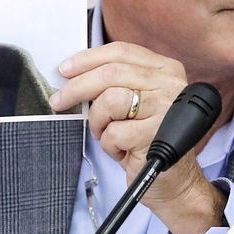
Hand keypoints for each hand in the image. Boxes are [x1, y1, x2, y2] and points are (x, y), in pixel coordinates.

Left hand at [51, 42, 224, 233]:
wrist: (175, 181)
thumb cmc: (150, 140)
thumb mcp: (138, 104)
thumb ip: (118, 83)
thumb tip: (74, 72)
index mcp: (167, 70)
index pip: (122, 52)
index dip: (88, 58)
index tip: (65, 69)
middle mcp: (172, 85)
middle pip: (112, 73)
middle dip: (77, 87)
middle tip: (59, 101)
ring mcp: (167, 109)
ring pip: (110, 100)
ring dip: (98, 121)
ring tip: (106, 134)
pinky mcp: (159, 135)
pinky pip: (114, 132)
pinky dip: (110, 145)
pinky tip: (122, 151)